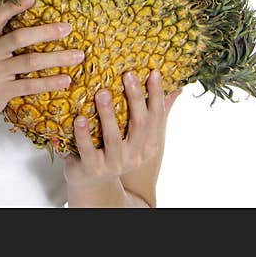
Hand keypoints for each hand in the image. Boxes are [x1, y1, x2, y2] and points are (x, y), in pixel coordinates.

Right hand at [0, 0, 83, 128]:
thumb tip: (27, 30)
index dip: (14, 5)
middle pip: (20, 37)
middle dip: (47, 32)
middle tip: (68, 28)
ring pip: (30, 61)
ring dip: (57, 58)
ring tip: (77, 56)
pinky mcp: (0, 90)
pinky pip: (30, 85)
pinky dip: (50, 83)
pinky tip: (65, 80)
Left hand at [63, 69, 181, 187]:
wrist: (94, 184)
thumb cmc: (115, 151)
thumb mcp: (137, 136)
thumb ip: (153, 114)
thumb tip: (176, 88)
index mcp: (148, 145)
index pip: (156, 116)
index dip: (156, 95)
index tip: (154, 72)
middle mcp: (135, 155)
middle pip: (139, 124)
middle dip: (135, 98)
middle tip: (128, 75)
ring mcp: (115, 163)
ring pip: (113, 137)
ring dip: (107, 114)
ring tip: (102, 93)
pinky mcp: (93, 168)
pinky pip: (88, 149)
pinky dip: (83, 134)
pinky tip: (78, 118)